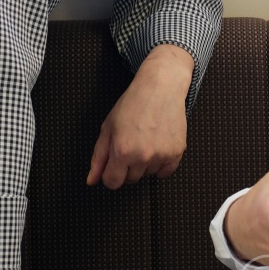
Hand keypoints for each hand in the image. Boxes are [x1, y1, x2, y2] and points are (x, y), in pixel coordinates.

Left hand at [87, 44, 193, 189]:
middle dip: (128, 167)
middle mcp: (142, 156)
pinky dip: (161, 164)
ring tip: (146, 140)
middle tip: (132, 144)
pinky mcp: (177, 152)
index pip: (112, 182)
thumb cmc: (133, 103)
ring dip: (145, 164)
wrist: (161, 86)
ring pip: (148, 175)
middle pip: (131, 180)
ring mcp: (161, 155)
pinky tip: (157, 146)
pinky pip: (165, 172)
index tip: (114, 163)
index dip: (110, 173)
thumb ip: (98, 157)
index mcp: (122, 150)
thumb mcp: (108, 128)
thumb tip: (91, 180)